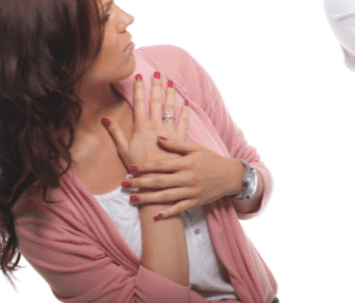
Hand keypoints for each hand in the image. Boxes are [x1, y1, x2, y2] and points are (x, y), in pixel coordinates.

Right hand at [102, 72, 189, 169]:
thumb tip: (105, 118)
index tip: (138, 76)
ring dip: (170, 94)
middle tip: (158, 73)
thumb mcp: (123, 150)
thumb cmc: (138, 167)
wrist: (156, 180)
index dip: (139, 89)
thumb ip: (115, 133)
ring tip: (170, 82)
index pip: (139, 103)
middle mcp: (156, 126)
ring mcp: (169, 131)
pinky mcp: (180, 139)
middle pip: (156, 101)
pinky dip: (185, 111)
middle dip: (156, 85)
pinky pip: (184, 121)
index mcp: (141, 127)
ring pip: (171, 108)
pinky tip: (186, 102)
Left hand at [122, 137, 245, 218]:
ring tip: (132, 199)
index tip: (130, 169)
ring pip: (165, 197)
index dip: (144, 167)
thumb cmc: (211, 159)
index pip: (160, 165)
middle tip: (124, 184)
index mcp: (186, 163)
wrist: (230, 176)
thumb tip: (157, 138)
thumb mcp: (196, 147)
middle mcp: (187, 178)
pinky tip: (155, 216)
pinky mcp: (195, 202)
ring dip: (147, 199)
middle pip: (159, 182)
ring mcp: (191, 192)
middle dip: (140, 184)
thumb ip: (176, 143)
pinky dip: (167, 213)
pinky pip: (179, 209)